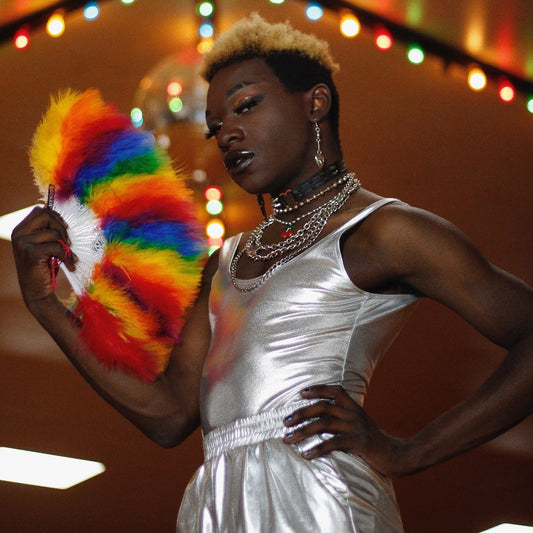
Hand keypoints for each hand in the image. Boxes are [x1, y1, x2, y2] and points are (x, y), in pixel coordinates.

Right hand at [11, 207, 75, 310]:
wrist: (37, 293)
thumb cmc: (44, 267)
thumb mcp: (45, 246)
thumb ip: (49, 232)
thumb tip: (64, 219)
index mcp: (21, 229)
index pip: (40, 210)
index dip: (56, 216)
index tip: (66, 228)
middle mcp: (18, 234)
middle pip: (46, 215)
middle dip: (62, 228)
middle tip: (69, 243)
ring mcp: (23, 243)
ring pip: (54, 233)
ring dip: (67, 246)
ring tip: (70, 258)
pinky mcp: (31, 253)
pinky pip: (57, 247)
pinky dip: (67, 256)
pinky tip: (70, 265)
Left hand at [283, 384, 410, 476]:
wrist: (400, 455)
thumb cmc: (375, 442)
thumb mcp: (360, 424)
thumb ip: (344, 419)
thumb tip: (320, 421)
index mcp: (354, 407)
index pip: (334, 391)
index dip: (317, 389)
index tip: (301, 393)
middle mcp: (353, 414)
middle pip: (322, 407)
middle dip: (301, 413)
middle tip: (285, 422)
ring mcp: (356, 427)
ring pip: (323, 424)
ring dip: (303, 431)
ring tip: (288, 438)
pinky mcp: (359, 443)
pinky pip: (334, 443)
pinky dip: (318, 448)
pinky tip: (306, 454)